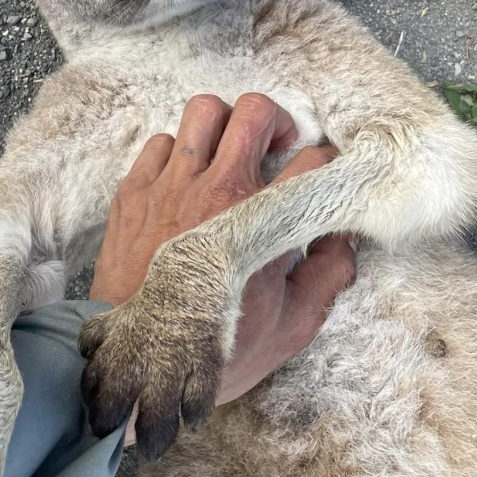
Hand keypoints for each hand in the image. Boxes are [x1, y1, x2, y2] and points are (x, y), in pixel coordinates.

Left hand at [90, 93, 355, 419]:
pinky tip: (186, 180)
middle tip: (278, 149)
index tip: (320, 177)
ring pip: (203, 111)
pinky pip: (160, 141)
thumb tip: (343, 236)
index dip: (326, 163)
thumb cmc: (217, 349)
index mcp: (260, 219)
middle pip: (255, 112)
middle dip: (277, 121)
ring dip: (225, 125)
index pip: (311, 160)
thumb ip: (328, 275)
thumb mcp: (292, 326)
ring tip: (230, 153)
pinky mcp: (134, 191)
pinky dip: (178, 152)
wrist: (138, 365)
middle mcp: (215, 190)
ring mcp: (170, 185)